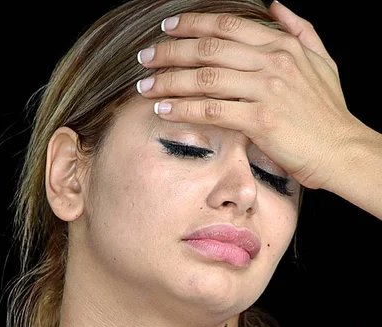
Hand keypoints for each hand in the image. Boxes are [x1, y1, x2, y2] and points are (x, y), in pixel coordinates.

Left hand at [136, 3, 359, 189]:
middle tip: (145, 59)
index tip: (167, 28)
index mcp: (282, 45)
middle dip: (171, 51)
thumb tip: (275, 4)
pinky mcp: (262, 120)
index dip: (192, 24)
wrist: (342, 150)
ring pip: (205, 78)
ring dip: (169, 81)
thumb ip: (299, 29)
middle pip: (209, 48)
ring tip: (145, 87)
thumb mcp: (322, 60)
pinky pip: (212, 110)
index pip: (227, 26)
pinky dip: (183, 110)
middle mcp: (272, 61)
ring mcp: (267, 89)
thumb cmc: (330, 112)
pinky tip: (163, 111)